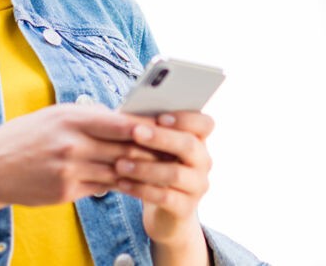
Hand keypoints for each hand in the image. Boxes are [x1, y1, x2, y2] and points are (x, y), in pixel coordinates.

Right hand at [0, 103, 155, 206]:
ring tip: (161, 170)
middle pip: (125, 149)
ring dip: (140, 172)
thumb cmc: (26, 136)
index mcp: (72, 118)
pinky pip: (101, 187)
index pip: (121, 123)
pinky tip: (131, 182)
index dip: (149, 127)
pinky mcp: (66, 191)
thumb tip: (124, 119)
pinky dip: (118, 184)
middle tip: (175, 151)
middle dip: (151, 151)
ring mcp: (69, 170)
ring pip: (117, 172)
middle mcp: (72, 144)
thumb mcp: (55, 115)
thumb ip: (88, 116)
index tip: (169, 127)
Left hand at [115, 111, 213, 252]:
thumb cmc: (155, 167)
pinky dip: (141, 189)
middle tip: (135, 132)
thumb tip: (126, 115)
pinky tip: (121, 183)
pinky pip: (165, 197)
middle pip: (189, 145)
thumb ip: (149, 130)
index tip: (160, 117)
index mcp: (198, 140)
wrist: (164, 211)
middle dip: (161, 138)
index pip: (205, 123)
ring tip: (120, 164)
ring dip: (145, 167)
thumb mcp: (156, 148)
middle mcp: (203, 162)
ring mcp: (198, 186)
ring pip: (175, 174)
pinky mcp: (186, 208)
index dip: (186, 118)